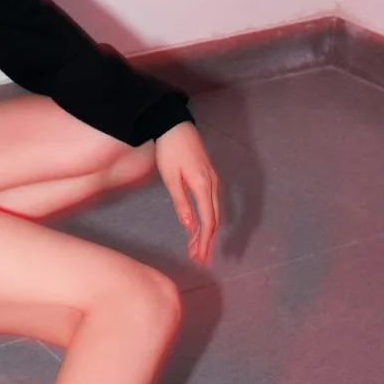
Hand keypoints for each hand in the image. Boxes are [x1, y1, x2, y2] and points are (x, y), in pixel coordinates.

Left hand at [154, 121, 221, 263]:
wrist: (174, 125)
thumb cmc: (170, 150)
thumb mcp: (171, 178)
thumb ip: (181, 202)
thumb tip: (189, 226)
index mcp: (203, 185)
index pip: (207, 220)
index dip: (204, 241)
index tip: (199, 256)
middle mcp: (212, 184)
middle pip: (213, 219)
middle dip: (206, 241)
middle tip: (199, 258)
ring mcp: (212, 180)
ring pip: (213, 211)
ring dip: (206, 231)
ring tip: (198, 247)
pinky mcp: (208, 176)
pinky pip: (211, 202)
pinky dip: (206, 217)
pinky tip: (199, 226)